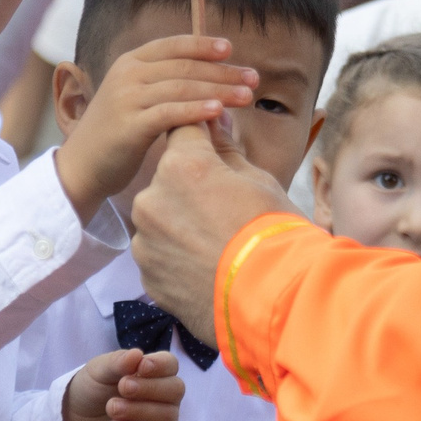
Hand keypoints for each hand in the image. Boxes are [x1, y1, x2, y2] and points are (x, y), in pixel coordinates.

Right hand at [53, 36, 254, 220]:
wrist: (82, 166)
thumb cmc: (119, 133)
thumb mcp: (139, 99)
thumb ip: (166, 85)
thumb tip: (214, 79)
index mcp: (130, 62)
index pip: (173, 45)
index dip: (203, 45)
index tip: (230, 49)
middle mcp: (127, 74)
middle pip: (184, 67)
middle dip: (223, 71)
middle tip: (253, 78)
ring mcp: (127, 98)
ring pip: (181, 87)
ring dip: (218, 90)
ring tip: (247, 96)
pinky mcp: (130, 125)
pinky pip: (170, 113)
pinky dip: (196, 110)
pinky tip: (218, 111)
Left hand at [64, 348, 183, 420]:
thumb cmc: (93, 390)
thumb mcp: (98, 371)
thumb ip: (117, 362)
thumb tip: (137, 354)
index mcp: (154, 373)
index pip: (171, 365)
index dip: (160, 365)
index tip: (141, 367)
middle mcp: (164, 397)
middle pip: (176, 389)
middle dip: (150, 388)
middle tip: (123, 387)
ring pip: (167, 416)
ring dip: (138, 410)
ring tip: (112, 408)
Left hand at [128, 117, 302, 346]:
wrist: (276, 301)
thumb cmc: (275, 236)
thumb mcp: (259, 181)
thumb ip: (226, 150)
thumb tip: (215, 118)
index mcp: (181, 165)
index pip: (183, 130)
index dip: (202, 137)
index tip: (217, 150)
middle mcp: (152, 199)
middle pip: (167, 179)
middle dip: (191, 187)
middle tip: (227, 210)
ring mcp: (145, 242)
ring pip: (160, 219)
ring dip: (181, 225)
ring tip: (219, 246)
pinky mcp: (146, 277)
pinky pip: (159, 256)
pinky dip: (178, 258)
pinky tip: (208, 268)